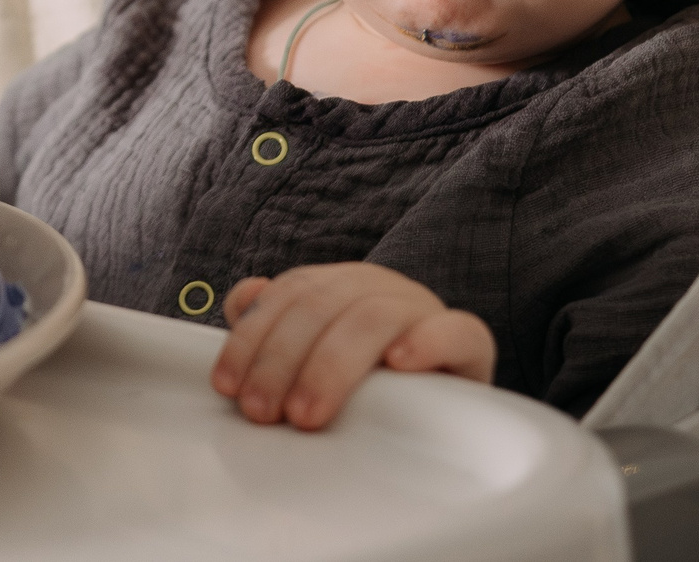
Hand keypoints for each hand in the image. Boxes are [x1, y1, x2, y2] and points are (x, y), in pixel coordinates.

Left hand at [209, 263, 494, 429]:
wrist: (448, 409)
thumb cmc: (369, 385)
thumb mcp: (314, 357)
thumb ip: (274, 329)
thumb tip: (243, 300)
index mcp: (340, 285)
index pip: (290, 294)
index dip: (253, 337)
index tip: (228, 385)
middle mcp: (380, 288)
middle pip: (322, 305)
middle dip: (281, 359)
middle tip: (262, 411)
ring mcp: (425, 310)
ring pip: (374, 317)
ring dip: (331, 365)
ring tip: (307, 411)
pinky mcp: (470, 343)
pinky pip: (457, 330)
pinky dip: (426, 342)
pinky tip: (399, 364)